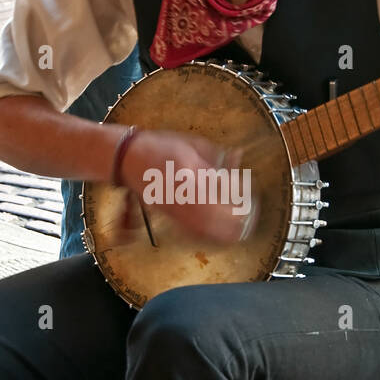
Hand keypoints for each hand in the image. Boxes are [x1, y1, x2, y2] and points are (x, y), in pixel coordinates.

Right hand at [118, 129, 257, 245]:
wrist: (129, 160)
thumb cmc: (161, 147)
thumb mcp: (192, 144)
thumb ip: (217, 156)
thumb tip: (238, 158)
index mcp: (193, 177)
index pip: (226, 194)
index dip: (242, 195)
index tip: (249, 190)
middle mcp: (186, 199)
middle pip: (221, 221)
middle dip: (240, 219)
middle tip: (249, 211)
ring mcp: (179, 212)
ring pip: (210, 233)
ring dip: (229, 231)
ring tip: (240, 223)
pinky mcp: (173, 219)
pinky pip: (197, 235)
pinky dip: (213, 236)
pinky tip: (222, 230)